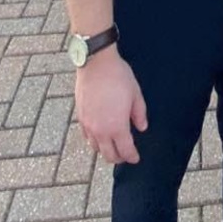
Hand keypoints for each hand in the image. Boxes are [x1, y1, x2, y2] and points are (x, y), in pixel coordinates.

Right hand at [74, 48, 147, 163]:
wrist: (95, 63)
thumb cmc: (118, 77)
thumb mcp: (135, 94)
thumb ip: (139, 114)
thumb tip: (142, 127)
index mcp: (117, 127)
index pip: (125, 151)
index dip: (132, 157)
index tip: (136, 158)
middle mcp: (100, 130)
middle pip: (109, 155)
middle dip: (119, 158)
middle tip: (126, 154)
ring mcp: (88, 125)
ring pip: (95, 148)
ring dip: (105, 150)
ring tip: (113, 145)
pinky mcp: (80, 117)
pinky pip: (86, 137)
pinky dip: (94, 140)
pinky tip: (100, 135)